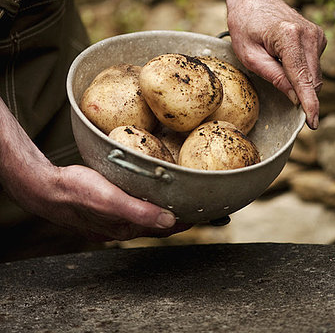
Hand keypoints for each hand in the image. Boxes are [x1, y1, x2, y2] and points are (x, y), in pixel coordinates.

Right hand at [0, 97, 187, 240]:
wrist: (47, 188)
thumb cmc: (76, 192)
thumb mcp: (111, 200)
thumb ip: (140, 212)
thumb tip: (170, 220)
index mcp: (126, 226)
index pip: (165, 227)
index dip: (186, 220)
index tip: (205, 213)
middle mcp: (122, 224)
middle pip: (157, 222)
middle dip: (177, 215)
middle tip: (196, 203)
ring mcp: (112, 216)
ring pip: (145, 214)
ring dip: (161, 207)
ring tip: (176, 196)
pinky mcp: (104, 205)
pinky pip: (132, 205)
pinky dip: (144, 200)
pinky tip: (143, 190)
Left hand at [227, 0, 326, 128]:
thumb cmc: (245, 23)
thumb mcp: (249, 54)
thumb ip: (273, 76)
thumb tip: (294, 98)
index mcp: (290, 37)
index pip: (303, 78)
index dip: (308, 103)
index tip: (313, 122)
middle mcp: (310, 35)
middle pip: (312, 79)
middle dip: (301, 93)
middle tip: (278, 91)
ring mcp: (317, 35)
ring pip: (315, 74)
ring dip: (299, 81)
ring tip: (273, 62)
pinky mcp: (318, 37)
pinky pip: (313, 65)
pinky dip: (301, 70)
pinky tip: (283, 58)